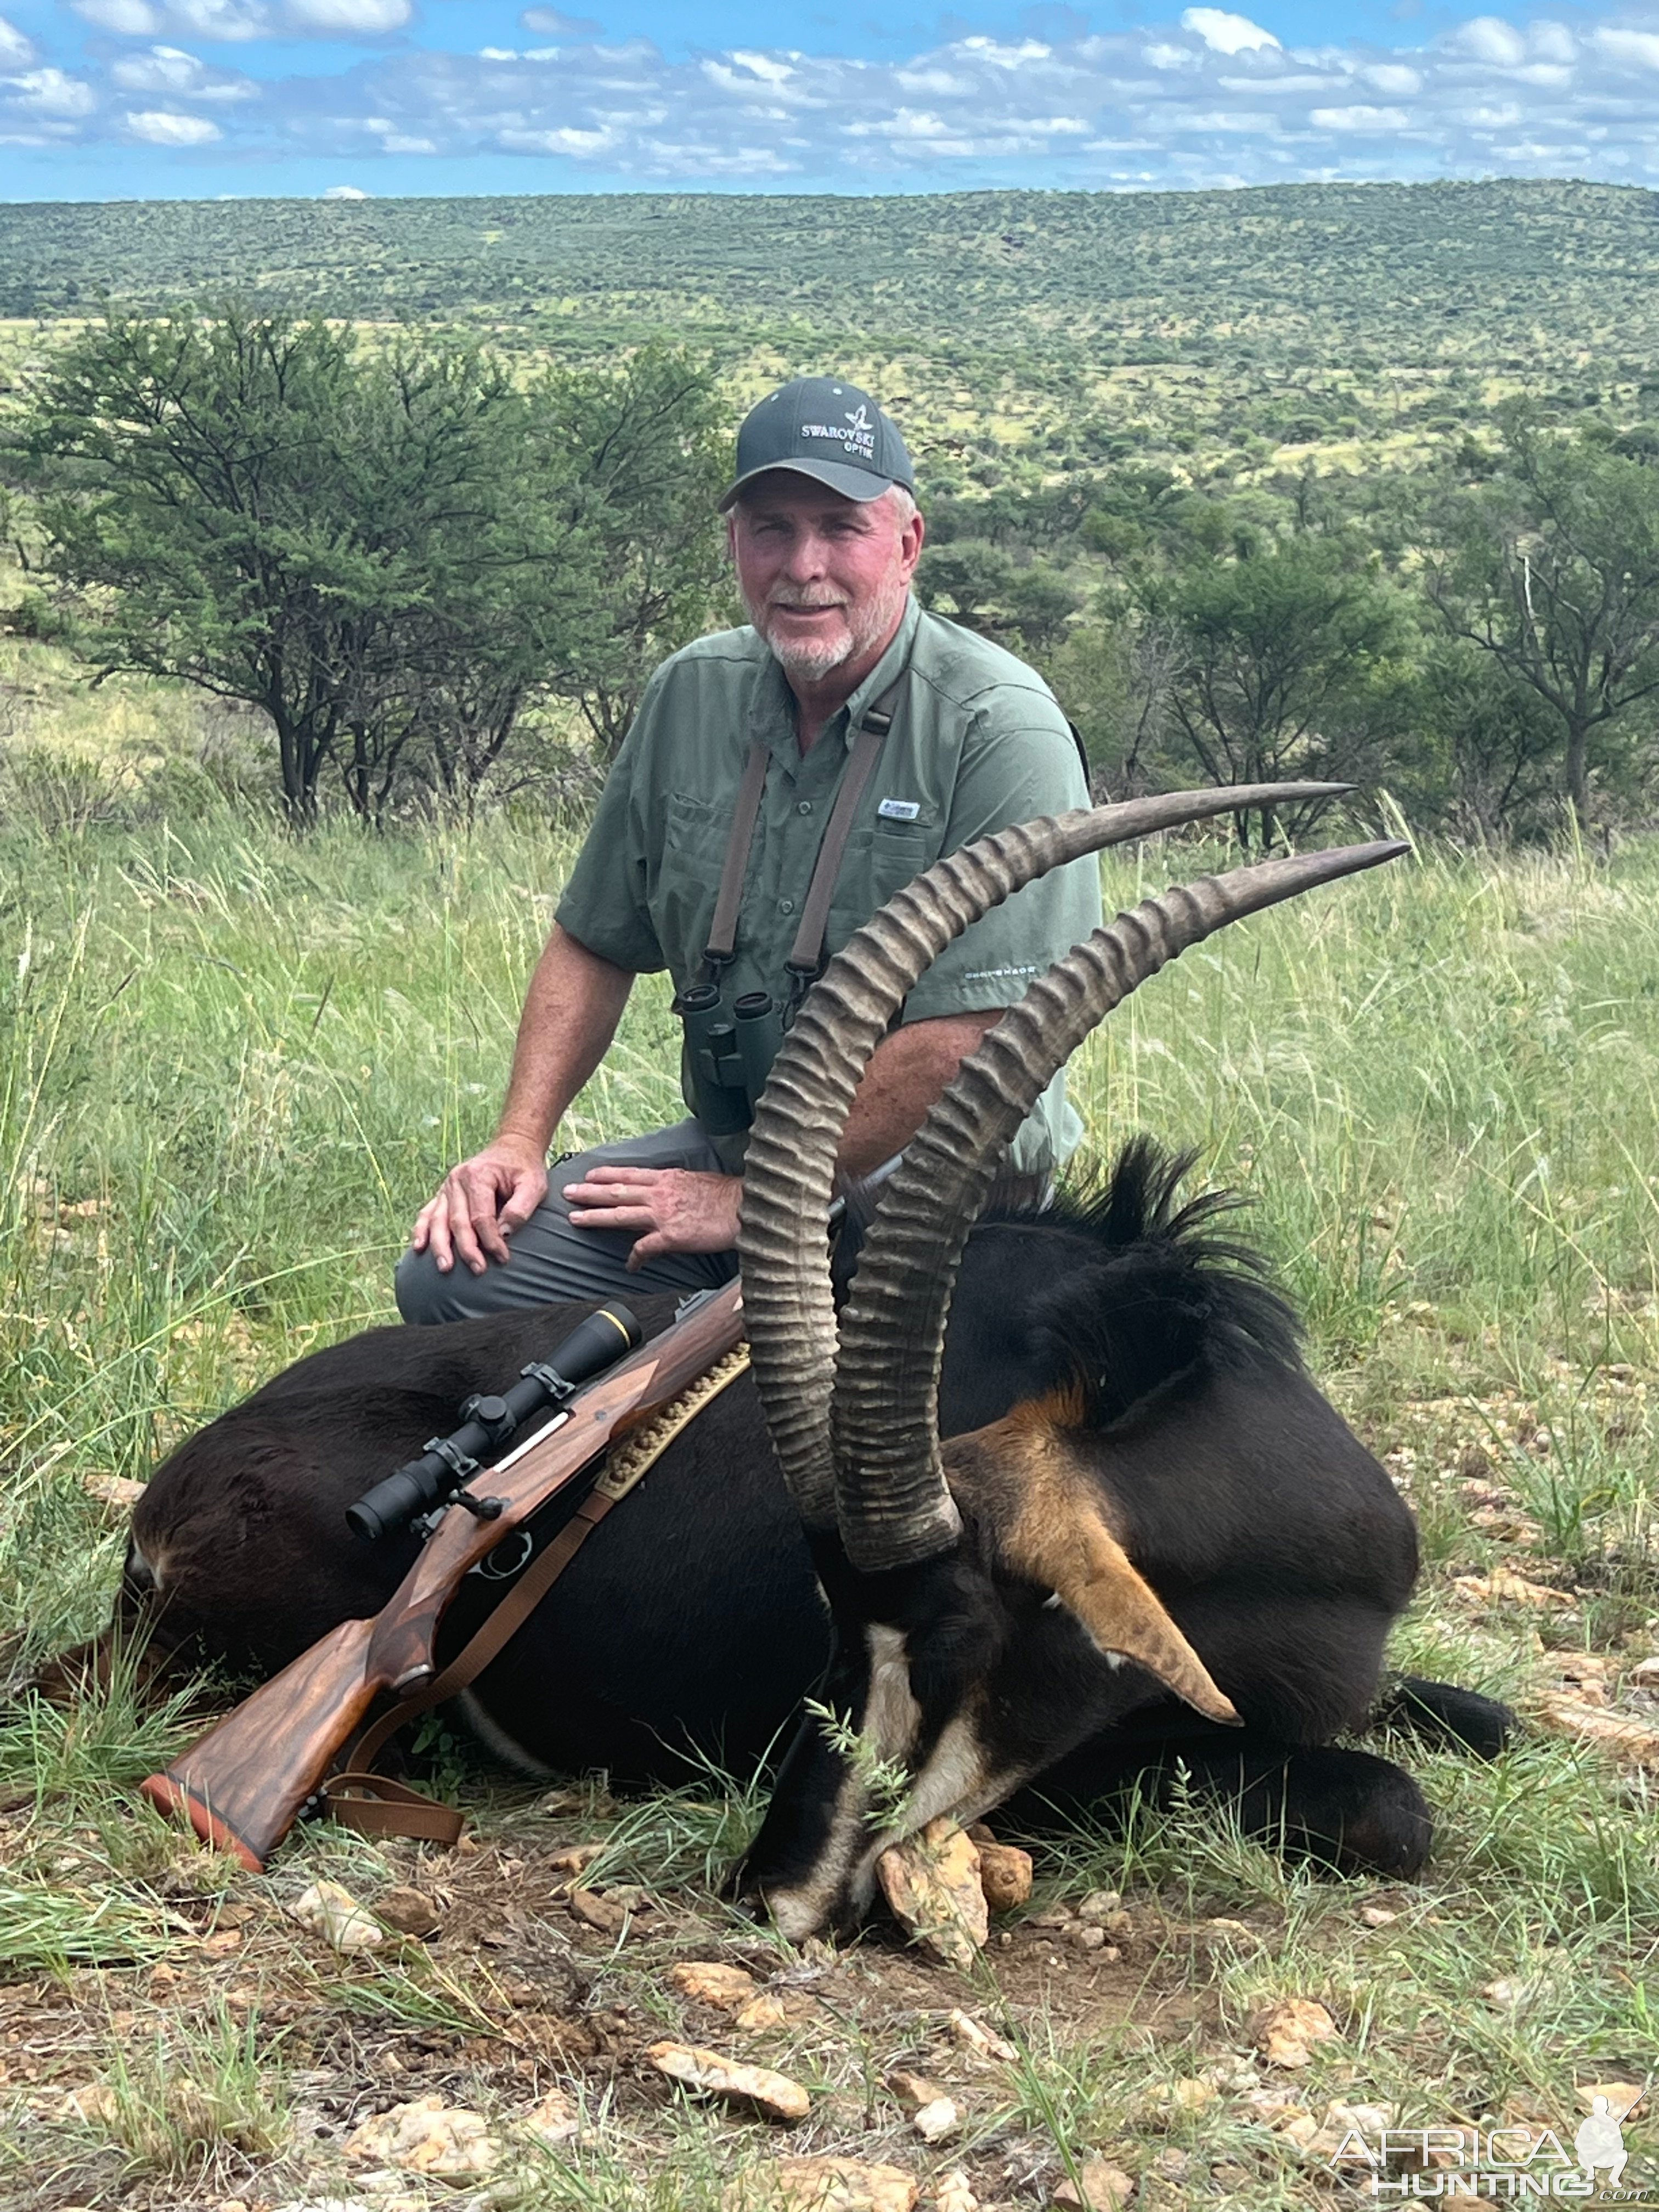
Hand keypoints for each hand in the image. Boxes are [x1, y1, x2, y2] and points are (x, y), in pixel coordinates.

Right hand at [410, 1137, 548, 1274]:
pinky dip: (421, 1230)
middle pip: (458, 1221)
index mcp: (478, 1175)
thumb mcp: (534, 1185)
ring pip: (438, 1220)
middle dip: (467, 1249)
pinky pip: (428, 1213)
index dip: (492, 1240)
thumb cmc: (524, 1168)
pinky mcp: (443, 1194)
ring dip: (440, 1246)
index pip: (481, 1216)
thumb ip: (521, 1209)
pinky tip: (419, 1247)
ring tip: (445, 1267)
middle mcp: (457, 1180)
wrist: (512, 1148)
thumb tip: (504, 1234)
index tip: (503, 1258)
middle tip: (478, 1270)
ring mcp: (447, 1186)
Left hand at [562, 1165, 740, 1271]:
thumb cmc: (726, 1196)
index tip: (588, 1174)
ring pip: (621, 1214)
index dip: (606, 1174)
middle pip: (617, 1191)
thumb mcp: (697, 1181)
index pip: (629, 1174)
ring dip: (595, 1217)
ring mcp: (663, 1215)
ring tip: (575, 1220)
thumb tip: (667, 1190)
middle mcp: (660, 1194)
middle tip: (568, 1193)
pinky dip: (634, 1257)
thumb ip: (676, 1186)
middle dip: (589, 1192)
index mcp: (667, 1179)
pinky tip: (629, 1265)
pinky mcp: (671, 1236)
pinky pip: (645, 1248)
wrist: (745, 1208)